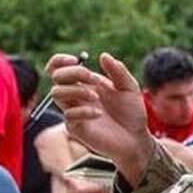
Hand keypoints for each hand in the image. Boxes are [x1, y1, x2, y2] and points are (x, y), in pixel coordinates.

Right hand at [48, 52, 152, 181]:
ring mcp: (74, 111)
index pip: (59, 68)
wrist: (136, 137)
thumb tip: (103, 55)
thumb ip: (118, 71)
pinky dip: (82, 111)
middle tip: (93, 78)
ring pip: (56, 93)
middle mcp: (76, 95)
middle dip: (73, 73)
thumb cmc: (131, 112)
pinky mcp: (76, 127)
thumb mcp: (129, 87)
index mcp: (85, 83)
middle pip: (56, 78)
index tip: (74, 59)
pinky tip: (98, 114)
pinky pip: (68, 115)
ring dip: (76, 90)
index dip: (59, 60)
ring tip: (96, 97)